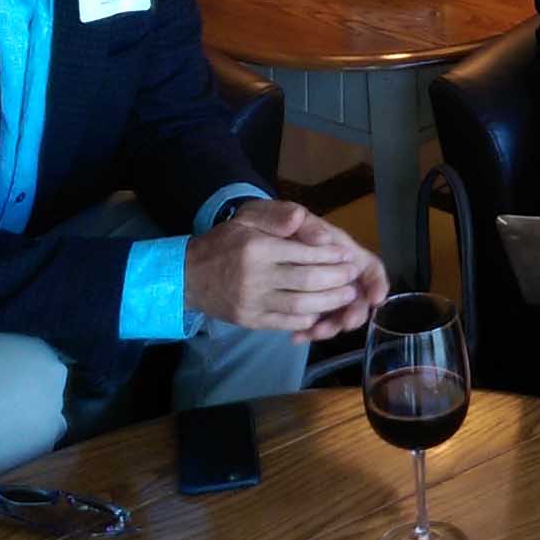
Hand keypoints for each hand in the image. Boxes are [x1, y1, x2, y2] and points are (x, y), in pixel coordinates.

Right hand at [187, 200, 388, 341]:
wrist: (187, 276)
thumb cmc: (224, 243)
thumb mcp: (246, 219)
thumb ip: (275, 217)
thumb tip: (301, 219)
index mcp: (257, 248)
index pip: (304, 253)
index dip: (331, 255)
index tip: (347, 255)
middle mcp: (256, 277)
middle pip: (307, 281)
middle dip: (336, 279)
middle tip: (352, 275)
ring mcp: (253, 302)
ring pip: (300, 306)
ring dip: (329, 302)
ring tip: (346, 295)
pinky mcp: (250, 321)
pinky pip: (286, 323)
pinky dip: (307, 319)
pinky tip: (321, 311)